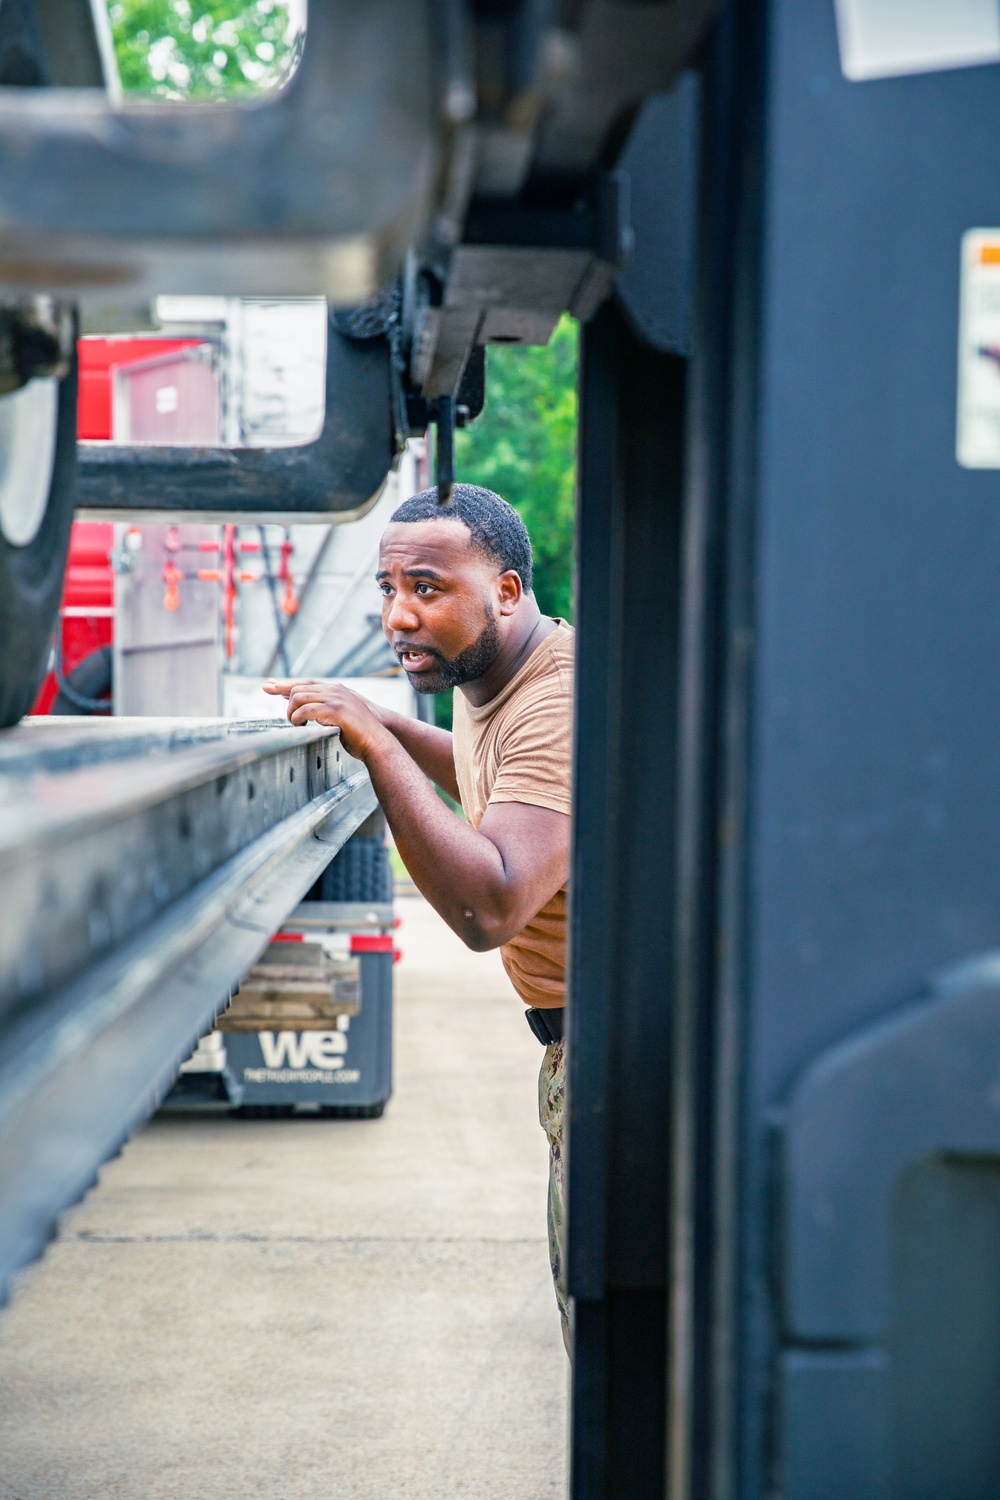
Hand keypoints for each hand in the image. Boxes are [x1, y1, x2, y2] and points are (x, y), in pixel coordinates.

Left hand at [262, 678, 388, 760]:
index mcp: (336, 690)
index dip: (286, 684)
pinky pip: (306, 710)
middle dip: (285, 701)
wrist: (379, 739)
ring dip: (292, 713)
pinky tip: (299, 726)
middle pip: (298, 688)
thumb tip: (307, 710)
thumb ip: (326, 709)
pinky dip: (298, 718)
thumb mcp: (342, 715)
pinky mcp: (335, 710)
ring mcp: (335, 698)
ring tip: (295, 725)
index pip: (306, 683)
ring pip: (299, 697)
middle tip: (288, 719)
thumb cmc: (360, 733)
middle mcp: (335, 690)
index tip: (269, 685)